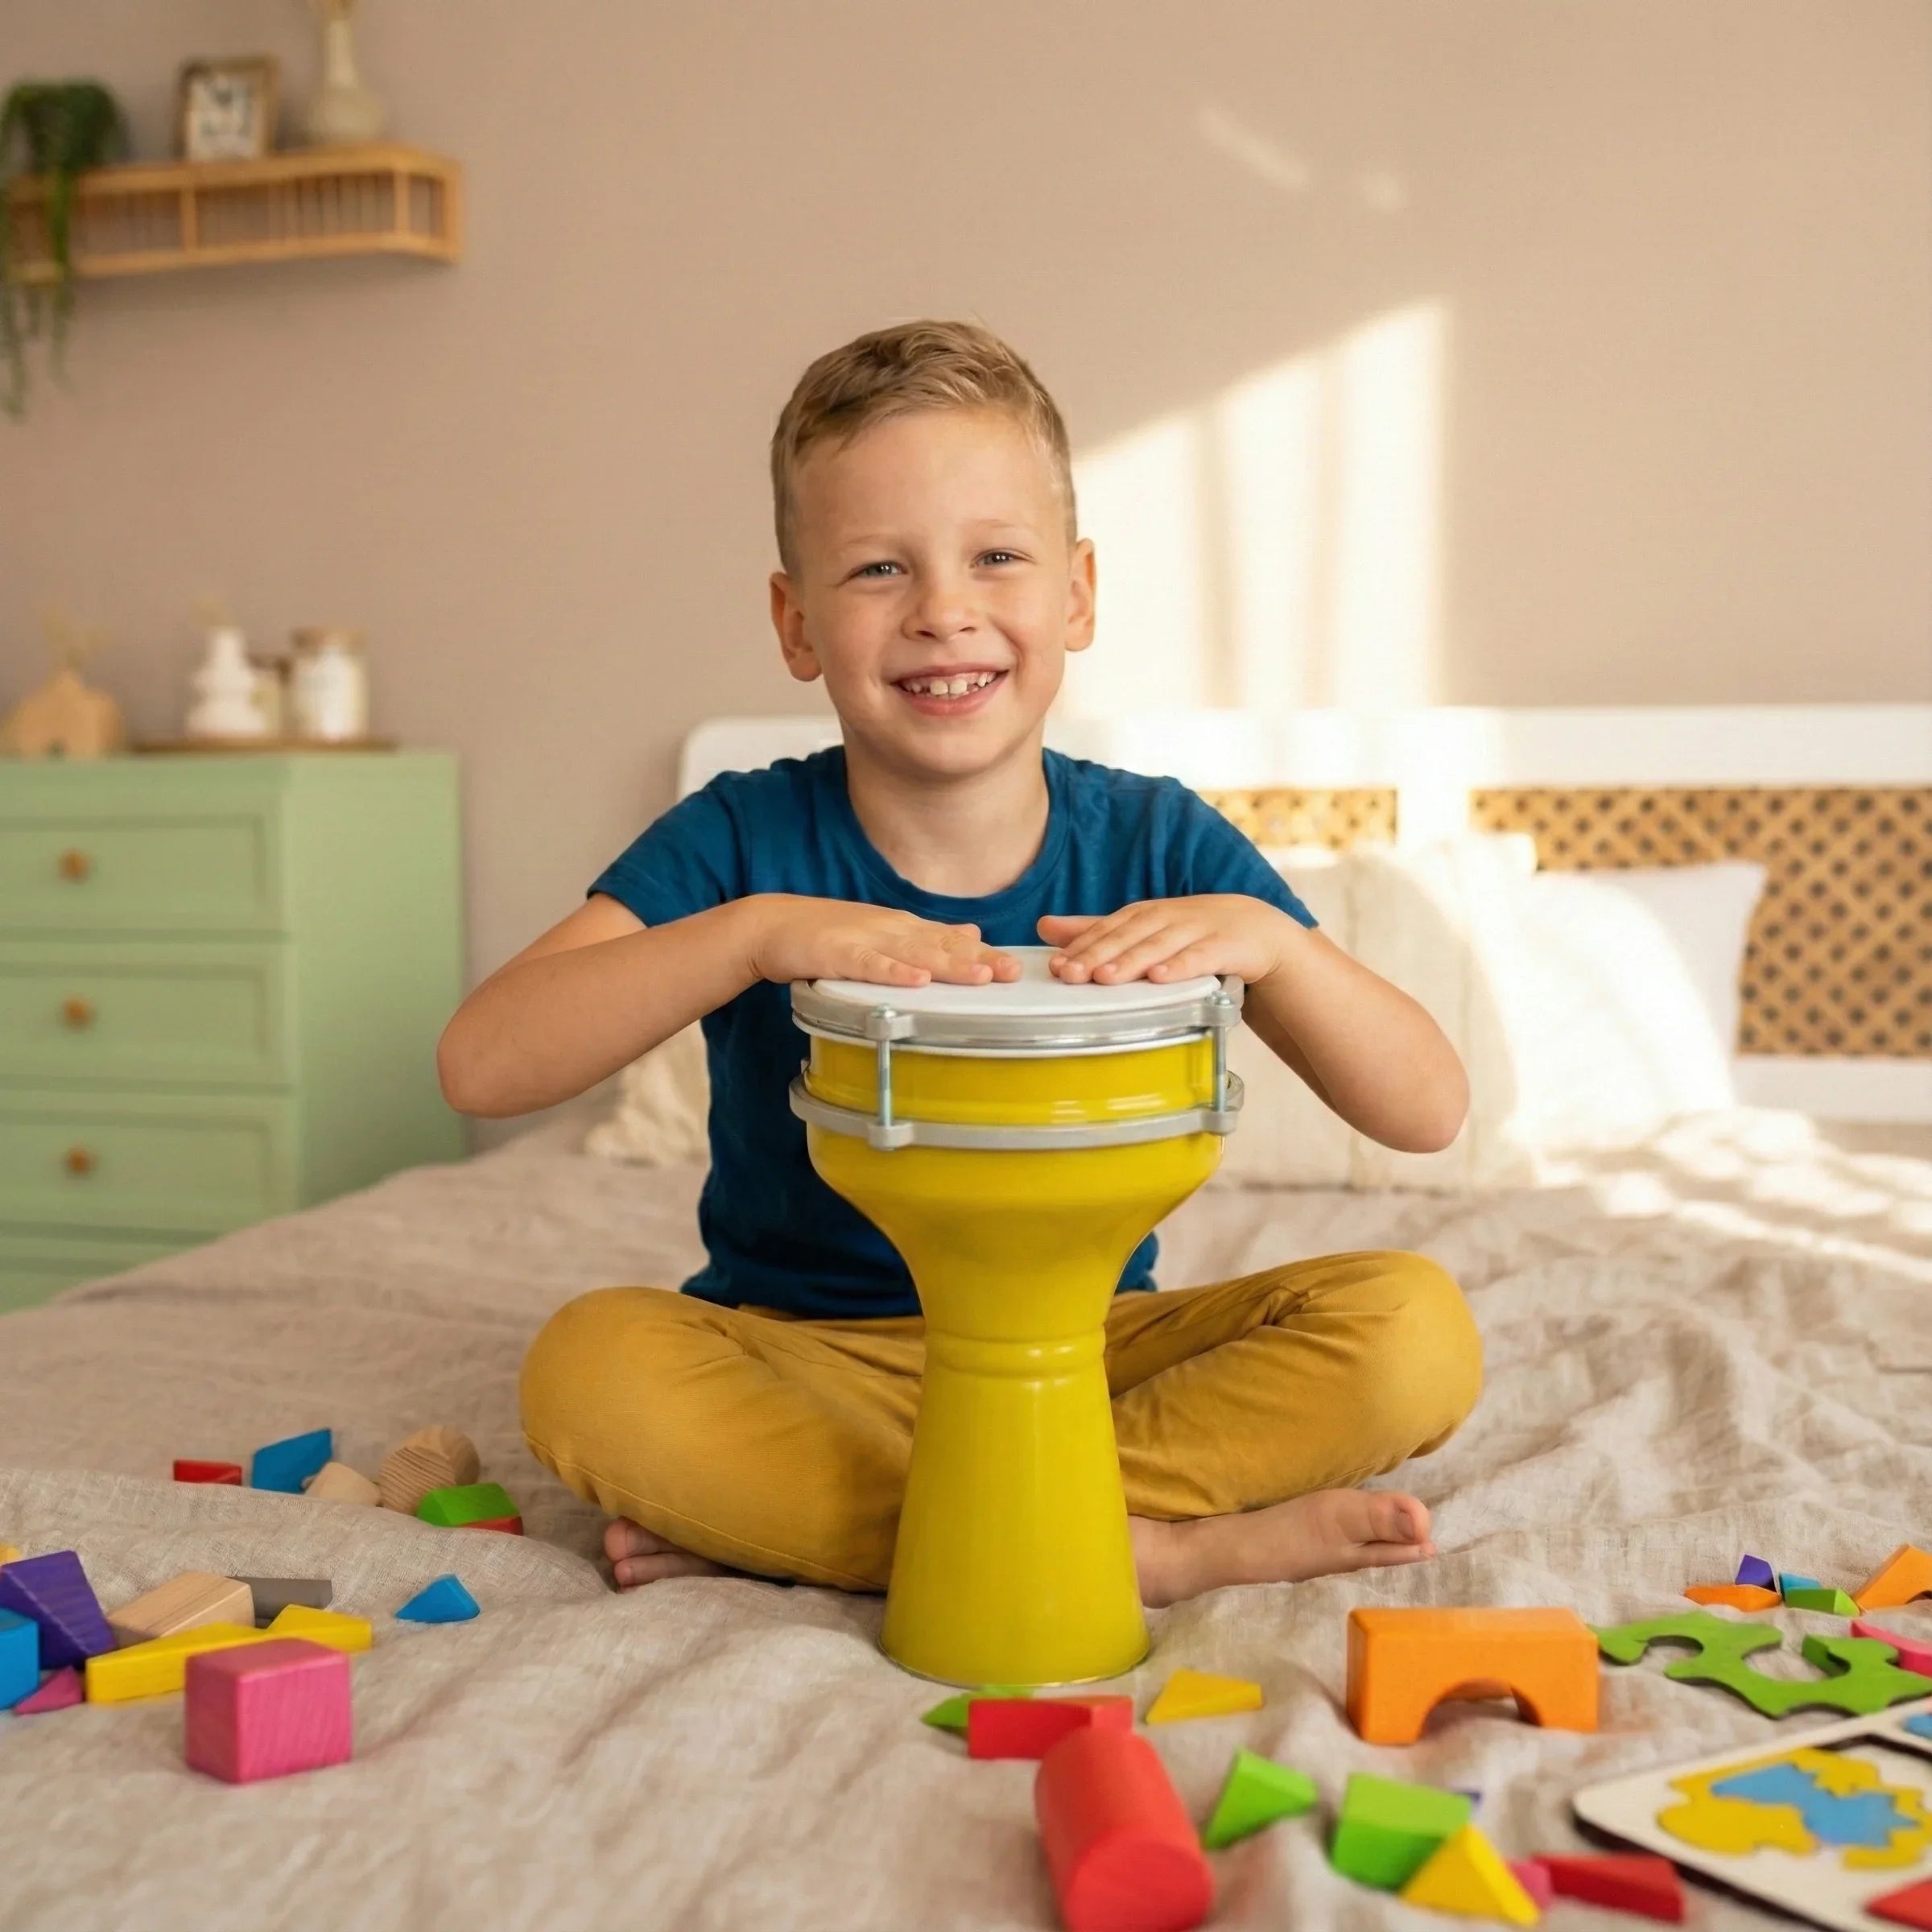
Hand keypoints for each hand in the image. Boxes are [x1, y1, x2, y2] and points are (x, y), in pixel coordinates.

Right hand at [743, 895, 1020, 988]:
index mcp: (902, 928)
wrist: (770, 926)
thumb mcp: (882, 931)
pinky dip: (893, 973)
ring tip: (981, 976)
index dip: (984, 953)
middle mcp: (890, 930)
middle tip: (1013, 973)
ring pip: (912, 954)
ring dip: (948, 965)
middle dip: (979, 960)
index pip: (951, 940)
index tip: (1018, 967)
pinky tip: (916, 982)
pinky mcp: (836, 955)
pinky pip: (869, 966)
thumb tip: (972, 932)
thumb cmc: (826, 935)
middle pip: (941, 946)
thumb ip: (926, 936)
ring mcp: (864, 940)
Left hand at [1037, 896, 1297, 986]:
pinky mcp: (1228, 947)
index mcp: (1147, 913)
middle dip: (1099, 954)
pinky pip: (1203, 957)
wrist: (1261, 932)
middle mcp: (1170, 917)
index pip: (1109, 927)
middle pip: (1130, 935)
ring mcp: (1200, 930)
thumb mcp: (1145, 930)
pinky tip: (1162, 978)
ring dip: (1133, 961)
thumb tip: (1044, 926)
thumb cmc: (1194, 934)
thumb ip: (1098, 931)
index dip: (1082, 945)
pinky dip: (1182, 966)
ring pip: (1161, 945)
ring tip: (1107, 977)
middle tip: (1072, 974)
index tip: (1057, 965)